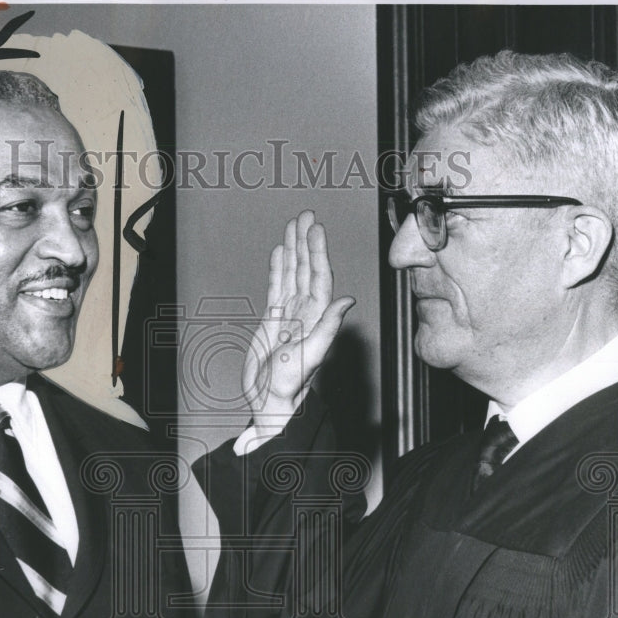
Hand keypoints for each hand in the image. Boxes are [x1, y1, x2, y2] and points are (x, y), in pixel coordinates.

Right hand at [242, 211, 354, 433]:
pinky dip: (278, 268)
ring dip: (293, 249)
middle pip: (306, 268)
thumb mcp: (311, 355)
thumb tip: (347, 301)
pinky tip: (279, 253)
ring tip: (293, 226)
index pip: (319, 276)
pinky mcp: (274, 320)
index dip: (317, 251)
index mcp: (316, 317)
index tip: (315, 228)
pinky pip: (277, 287)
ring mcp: (290, 314)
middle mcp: (305, 312)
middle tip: (305, 215)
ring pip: (292, 274)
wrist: (270, 402)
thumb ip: (328, 327)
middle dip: (306, 241)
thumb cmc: (289, 386)